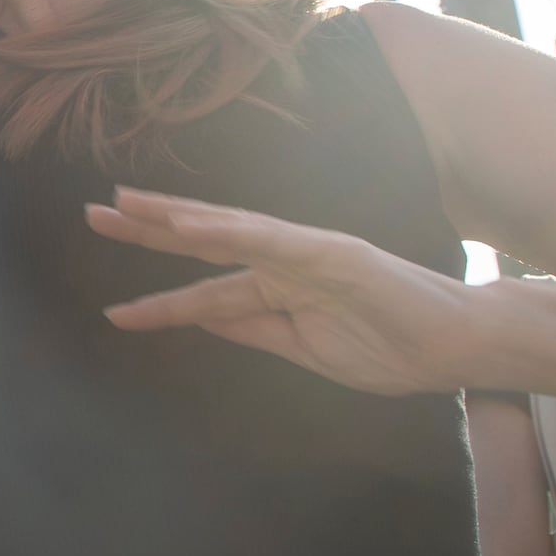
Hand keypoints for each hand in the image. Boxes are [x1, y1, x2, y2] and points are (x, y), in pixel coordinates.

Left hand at [92, 187, 482, 395]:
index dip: (158, 300)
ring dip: (181, 218)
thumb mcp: (302, 348)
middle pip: (206, 241)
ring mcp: (311, 254)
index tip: (113, 313)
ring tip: (130, 206)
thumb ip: (252, 328)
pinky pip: (276, 240)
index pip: (205, 289)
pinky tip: (194, 226)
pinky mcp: (338, 254)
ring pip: (233, 230)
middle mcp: (285, 262)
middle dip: (150, 229)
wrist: (460, 350)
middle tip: (94, 212)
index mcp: (278, 288)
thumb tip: (202, 318)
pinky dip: (234, 231)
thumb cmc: (392, 347)